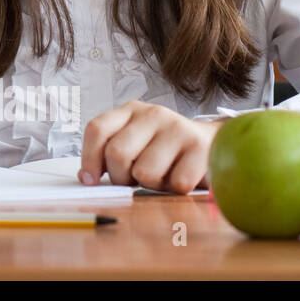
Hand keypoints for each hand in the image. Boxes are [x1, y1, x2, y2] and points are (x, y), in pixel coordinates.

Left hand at [79, 100, 224, 192]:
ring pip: (145, 172)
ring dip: (151, 184)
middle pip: (117, 153)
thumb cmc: (164, 149)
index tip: (90, 180)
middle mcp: (153, 114)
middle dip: (120, 177)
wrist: (213, 143)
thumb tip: (85, 177)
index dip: (89, 158)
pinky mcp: (200, 147)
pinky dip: (175, 190)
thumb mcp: (134, 144)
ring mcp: (178, 128)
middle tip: (133, 180)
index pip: (97, 130)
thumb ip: (108, 155)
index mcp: (130, 111)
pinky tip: (180, 177)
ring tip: (162, 175)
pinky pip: (176, 183)